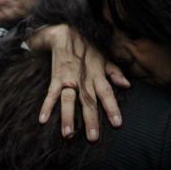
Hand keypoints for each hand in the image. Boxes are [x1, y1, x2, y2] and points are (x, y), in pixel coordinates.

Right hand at [30, 24, 129, 140]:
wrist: (68, 32)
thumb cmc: (89, 48)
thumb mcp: (105, 58)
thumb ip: (115, 72)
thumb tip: (127, 85)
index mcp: (97, 75)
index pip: (107, 93)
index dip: (112, 107)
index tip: (117, 123)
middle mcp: (84, 79)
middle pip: (88, 101)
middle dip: (91, 119)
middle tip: (93, 137)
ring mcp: (69, 79)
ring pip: (69, 99)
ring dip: (68, 116)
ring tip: (68, 134)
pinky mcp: (56, 78)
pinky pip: (51, 93)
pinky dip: (46, 105)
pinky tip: (43, 119)